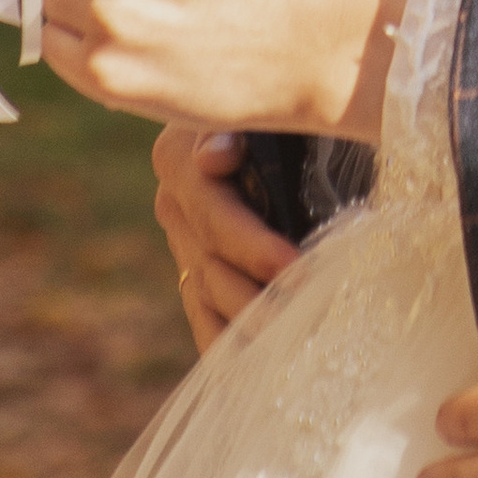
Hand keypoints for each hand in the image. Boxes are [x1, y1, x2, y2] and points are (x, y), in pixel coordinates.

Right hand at [153, 122, 297, 356]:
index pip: (213, 211)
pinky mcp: (194, 270)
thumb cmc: (282, 107)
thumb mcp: (267, 109)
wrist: (270, 122)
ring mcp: (180, 239)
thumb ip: (240, 126)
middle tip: (304, 313)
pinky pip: (203, 317)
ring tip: (291, 345)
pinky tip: (255, 370)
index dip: (251, 242)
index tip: (290, 263)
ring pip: (207, 293)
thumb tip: (218, 155)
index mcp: (181, 155)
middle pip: (210, 259)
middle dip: (259, 291)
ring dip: (248, 323)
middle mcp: (173, 199)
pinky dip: (227, 345)